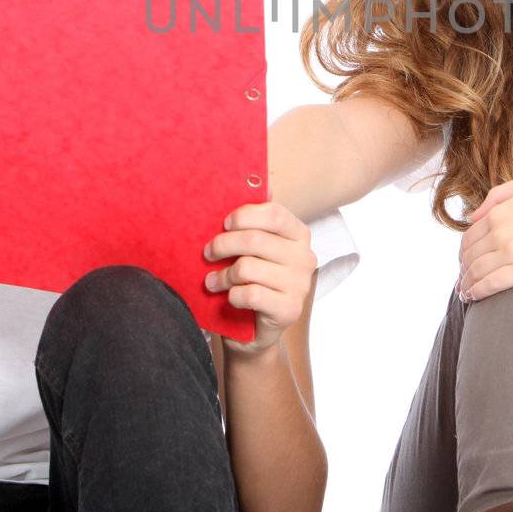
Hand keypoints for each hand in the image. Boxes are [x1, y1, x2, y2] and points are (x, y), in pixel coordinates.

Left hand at [203, 201, 316, 354]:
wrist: (251, 331)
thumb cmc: (249, 281)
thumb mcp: (250, 249)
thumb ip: (252, 220)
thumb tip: (254, 180)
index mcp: (298, 235)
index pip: (274, 213)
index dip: (244, 216)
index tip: (223, 224)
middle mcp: (305, 257)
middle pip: (254, 240)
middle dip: (223, 245)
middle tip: (207, 253)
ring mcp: (300, 285)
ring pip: (247, 268)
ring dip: (221, 276)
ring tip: (212, 281)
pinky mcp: (290, 309)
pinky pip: (250, 294)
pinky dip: (232, 295)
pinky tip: (228, 297)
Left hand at [457, 169, 512, 301]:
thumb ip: (500, 194)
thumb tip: (473, 216)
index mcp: (500, 210)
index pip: (470, 236)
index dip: (465, 251)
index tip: (465, 261)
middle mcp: (500, 229)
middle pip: (469, 255)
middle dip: (463, 268)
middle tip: (463, 280)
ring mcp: (512, 249)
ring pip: (477, 271)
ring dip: (467, 283)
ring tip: (465, 293)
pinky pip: (492, 283)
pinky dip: (478, 291)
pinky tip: (473, 298)